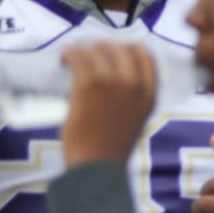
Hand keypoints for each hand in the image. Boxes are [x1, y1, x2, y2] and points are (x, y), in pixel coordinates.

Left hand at [60, 43, 156, 165]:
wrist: (98, 166)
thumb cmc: (111, 146)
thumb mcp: (135, 118)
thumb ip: (132, 95)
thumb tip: (111, 71)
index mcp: (150, 94)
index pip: (144, 54)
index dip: (125, 47)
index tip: (110, 51)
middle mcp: (135, 85)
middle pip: (120, 48)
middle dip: (101, 46)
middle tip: (86, 54)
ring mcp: (114, 83)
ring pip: (97, 49)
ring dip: (82, 49)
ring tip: (71, 57)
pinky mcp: (89, 85)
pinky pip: (78, 57)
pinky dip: (69, 54)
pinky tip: (63, 59)